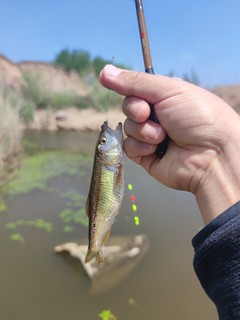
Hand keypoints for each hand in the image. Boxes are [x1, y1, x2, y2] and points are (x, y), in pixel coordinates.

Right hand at [100, 65, 239, 222]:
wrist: (212, 154)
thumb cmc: (198, 117)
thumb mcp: (168, 90)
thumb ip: (134, 82)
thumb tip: (104, 71)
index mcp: (164, 97)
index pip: (135, 89)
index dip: (131, 90)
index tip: (136, 92)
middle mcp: (157, 116)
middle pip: (128, 107)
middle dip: (136, 110)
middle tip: (150, 114)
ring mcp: (151, 137)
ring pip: (128, 127)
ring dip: (142, 130)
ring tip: (162, 136)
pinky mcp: (146, 157)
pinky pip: (128, 147)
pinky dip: (140, 147)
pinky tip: (156, 149)